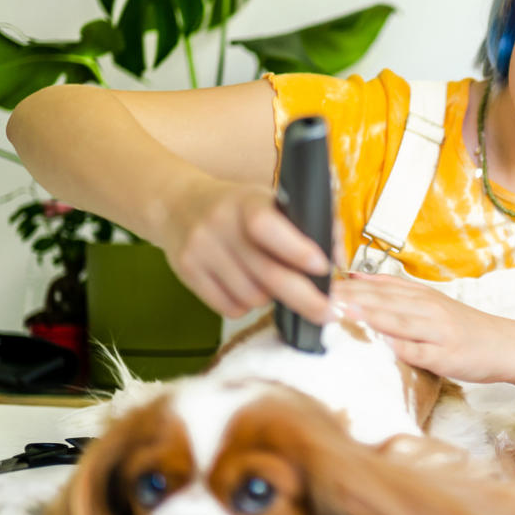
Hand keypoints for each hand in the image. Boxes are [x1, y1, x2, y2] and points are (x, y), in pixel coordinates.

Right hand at [158, 178, 331, 320]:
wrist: (176, 205)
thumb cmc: (238, 207)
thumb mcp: (268, 201)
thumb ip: (306, 224)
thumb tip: (337, 258)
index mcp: (246, 201)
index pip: (268, 227)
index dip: (298, 250)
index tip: (324, 268)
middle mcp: (220, 224)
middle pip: (268, 275)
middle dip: (306, 299)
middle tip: (330, 314)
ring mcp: (200, 250)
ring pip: (253, 297)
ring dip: (271, 299)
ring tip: (269, 282)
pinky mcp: (186, 273)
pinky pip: (230, 308)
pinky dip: (246, 305)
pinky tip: (244, 287)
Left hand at [331, 273, 512, 382]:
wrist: (507, 345)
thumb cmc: (465, 328)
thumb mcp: (431, 303)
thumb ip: (395, 291)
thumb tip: (354, 278)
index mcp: (421, 296)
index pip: (378, 286)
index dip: (347, 285)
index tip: (317, 285)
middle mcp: (428, 309)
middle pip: (382, 301)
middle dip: (349, 298)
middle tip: (318, 295)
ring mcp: (437, 333)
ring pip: (398, 321)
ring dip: (368, 315)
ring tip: (341, 311)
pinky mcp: (445, 356)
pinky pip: (418, 352)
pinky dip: (398, 347)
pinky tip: (379, 345)